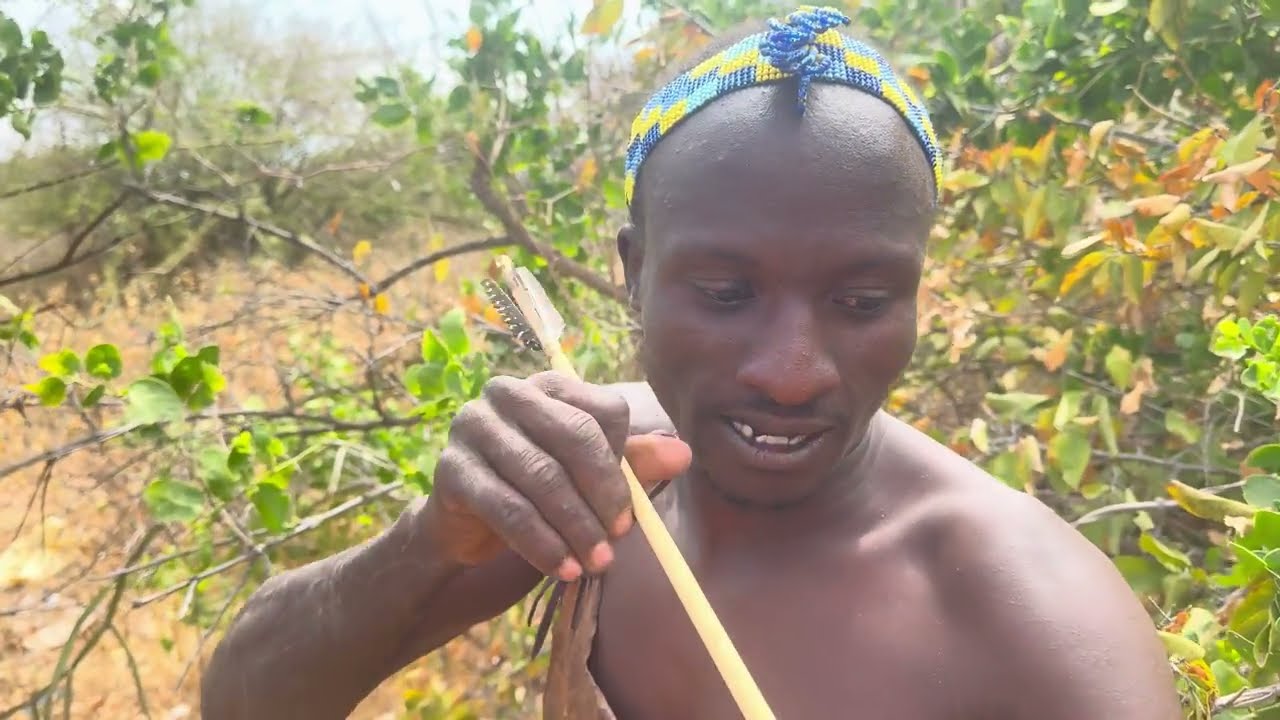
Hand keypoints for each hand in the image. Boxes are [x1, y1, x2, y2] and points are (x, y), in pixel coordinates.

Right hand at [424, 372, 690, 580]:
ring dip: (574, 527)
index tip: (631, 514)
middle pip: (573, 437)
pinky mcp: (451, 468)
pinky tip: (563, 569)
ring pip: (541, 476)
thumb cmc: (538, 493)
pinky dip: (541, 543)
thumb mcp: (588, 478)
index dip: (623, 465)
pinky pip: (506, 508)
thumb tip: (683, 453)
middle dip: (602, 495)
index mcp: (550, 385)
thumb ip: (633, 462)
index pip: (603, 412)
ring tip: (596, 563)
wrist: (468, 527)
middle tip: (618, 540)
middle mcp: (508, 393)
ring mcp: (474, 426)